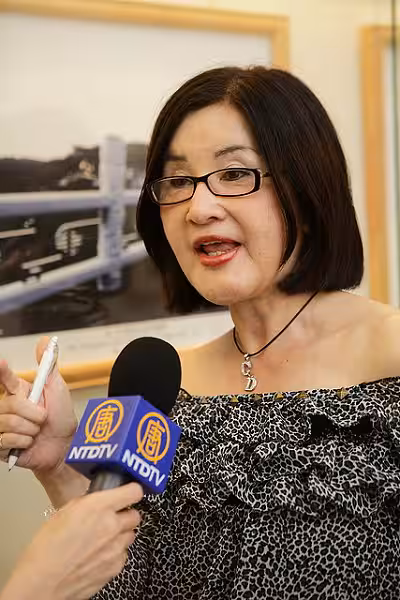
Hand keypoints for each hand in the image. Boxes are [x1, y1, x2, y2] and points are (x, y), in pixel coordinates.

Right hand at [0, 337, 76, 474]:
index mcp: (20, 391)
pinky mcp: (1, 445)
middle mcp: (8, 407)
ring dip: (30, 429)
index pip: (5, 378)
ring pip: (9, 422)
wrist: (64, 445)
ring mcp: (3, 426)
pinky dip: (23, 442)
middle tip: (42, 418)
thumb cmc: (61, 418)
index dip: (2, 371)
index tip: (2, 363)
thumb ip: (49, 365)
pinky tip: (28, 443)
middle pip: (11, 404)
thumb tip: (46, 342)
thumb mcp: (57, 388)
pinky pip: (6, 440)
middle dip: (34, 413)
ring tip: (36, 431)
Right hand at [1, 482, 142, 599]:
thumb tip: (97, 502)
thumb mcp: (64, 513)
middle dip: (125, 515)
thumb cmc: (45, 550)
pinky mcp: (116, 568)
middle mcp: (112, 525)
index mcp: (98, 507)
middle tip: (112, 518)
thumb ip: (87, 504)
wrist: (41, 584)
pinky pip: (123, 555)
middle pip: (135, 515)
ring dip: (120, 534)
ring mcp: (116, 548)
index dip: (131, 491)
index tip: (128, 493)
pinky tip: (98, 555)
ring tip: (101, 539)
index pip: (133, 491)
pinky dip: (115, 553)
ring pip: (130, 535)